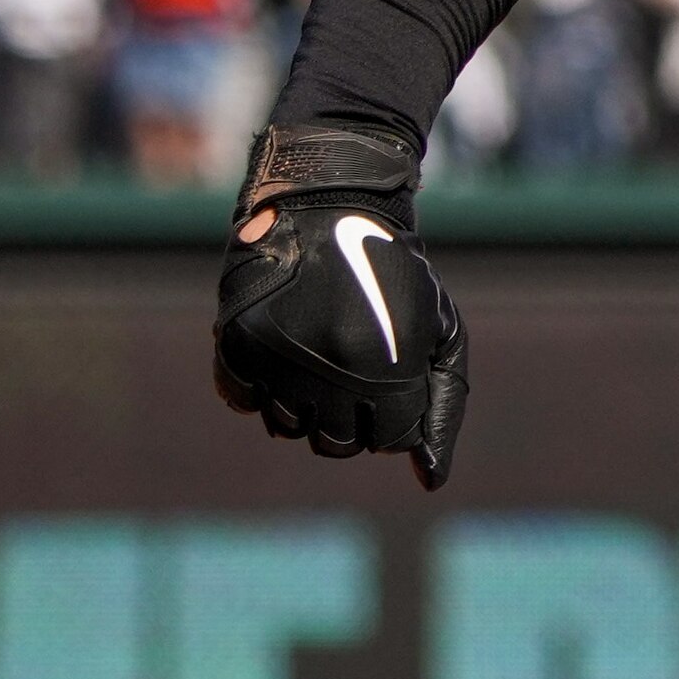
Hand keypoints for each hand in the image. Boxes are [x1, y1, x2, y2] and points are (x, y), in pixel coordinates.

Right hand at [212, 124, 470, 488]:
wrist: (331, 198)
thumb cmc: (396, 270)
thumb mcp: (439, 330)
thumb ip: (441, 405)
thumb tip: (430, 479)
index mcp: (386, 368)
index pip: (386, 438)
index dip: (391, 414)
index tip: (388, 378)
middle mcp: (330, 368)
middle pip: (333, 442)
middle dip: (346, 417)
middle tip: (350, 370)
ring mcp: (280, 354)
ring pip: (285, 426)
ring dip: (301, 402)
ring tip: (316, 353)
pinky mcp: (238, 338)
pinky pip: (240, 398)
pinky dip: (256, 385)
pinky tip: (280, 351)